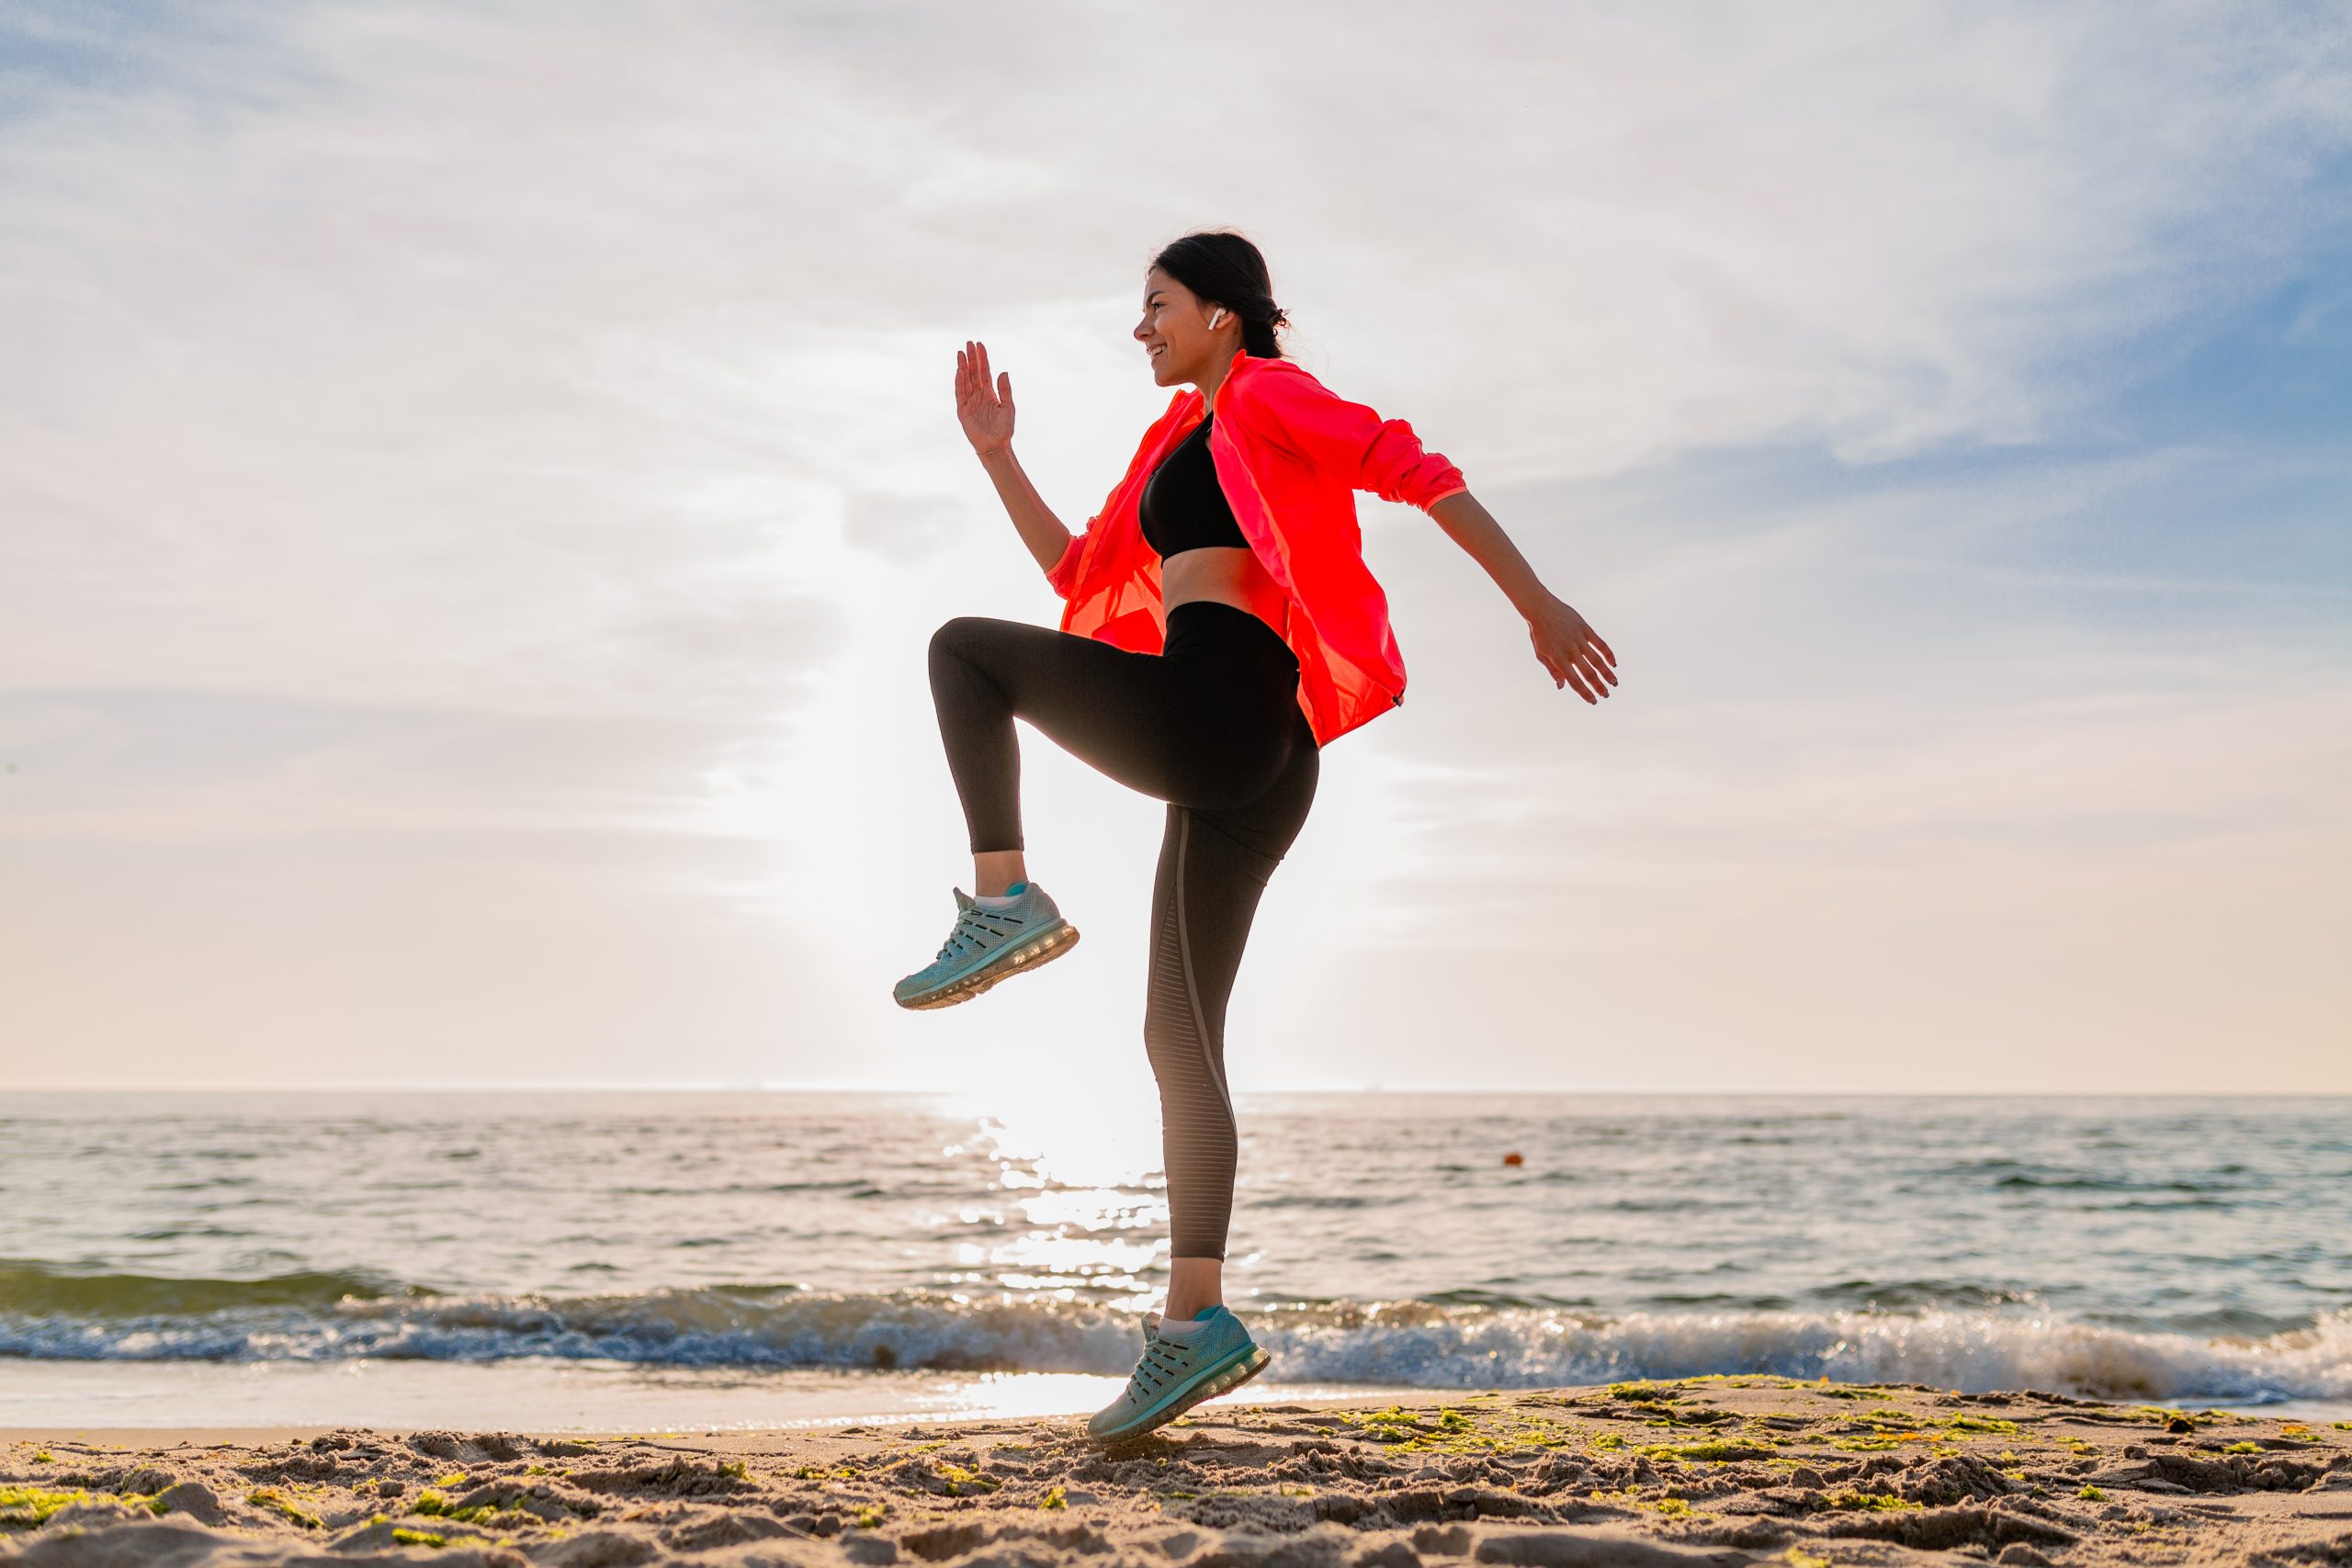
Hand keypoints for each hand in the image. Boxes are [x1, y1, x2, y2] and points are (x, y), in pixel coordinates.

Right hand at [955, 339, 1014, 455]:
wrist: (996, 445)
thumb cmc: (1004, 429)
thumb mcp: (1008, 407)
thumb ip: (1005, 390)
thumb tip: (1003, 372)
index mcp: (990, 393)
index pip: (984, 372)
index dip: (982, 359)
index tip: (980, 345)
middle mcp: (978, 395)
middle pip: (973, 372)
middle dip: (971, 358)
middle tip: (969, 343)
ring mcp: (970, 402)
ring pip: (965, 380)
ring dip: (963, 366)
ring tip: (961, 353)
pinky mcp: (963, 411)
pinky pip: (960, 394)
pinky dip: (959, 382)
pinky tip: (960, 371)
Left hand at [1526, 594, 1616, 703]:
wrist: (1540, 608)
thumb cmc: (1539, 633)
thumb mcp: (1541, 654)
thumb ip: (1553, 671)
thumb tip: (1561, 687)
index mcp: (1558, 659)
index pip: (1574, 681)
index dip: (1585, 693)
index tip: (1594, 701)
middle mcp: (1570, 651)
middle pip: (1588, 673)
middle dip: (1599, 686)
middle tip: (1607, 695)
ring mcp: (1579, 640)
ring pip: (1597, 660)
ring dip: (1607, 673)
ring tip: (1614, 682)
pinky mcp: (1585, 629)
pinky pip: (1600, 643)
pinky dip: (1608, 654)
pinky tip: (1614, 663)